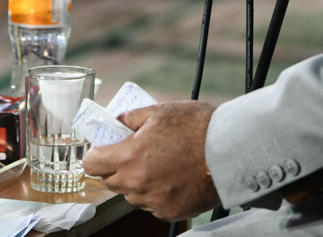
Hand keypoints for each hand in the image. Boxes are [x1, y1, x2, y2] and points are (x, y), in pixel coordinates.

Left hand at [83, 101, 220, 221]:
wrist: (229, 150)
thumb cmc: (197, 127)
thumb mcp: (159, 111)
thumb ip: (130, 118)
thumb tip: (116, 121)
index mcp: (129, 157)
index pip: (93, 165)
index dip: (95, 155)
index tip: (102, 150)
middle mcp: (137, 183)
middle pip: (110, 182)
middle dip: (115, 168)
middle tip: (132, 154)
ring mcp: (153, 201)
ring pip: (131, 195)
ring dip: (136, 182)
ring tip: (158, 165)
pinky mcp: (169, 212)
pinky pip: (152, 205)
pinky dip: (156, 194)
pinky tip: (172, 178)